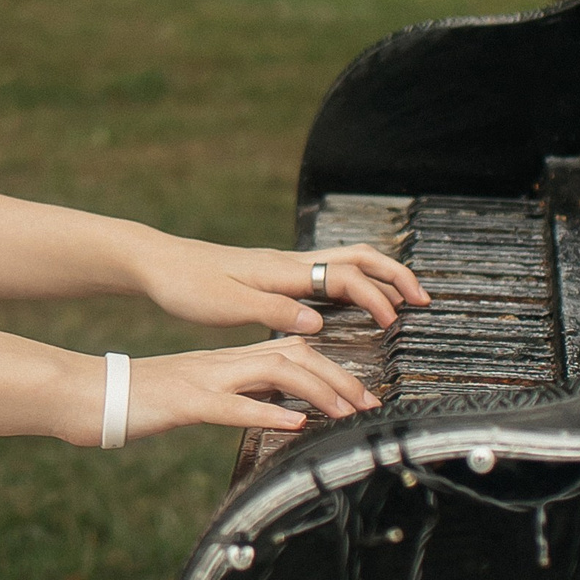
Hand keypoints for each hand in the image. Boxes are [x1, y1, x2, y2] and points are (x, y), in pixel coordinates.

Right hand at [119, 336, 377, 441]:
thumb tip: (279, 409)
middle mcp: (223, 363)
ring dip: (315, 391)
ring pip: (272, 372)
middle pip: (293, 355)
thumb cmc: (146, 400)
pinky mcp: (186, 402)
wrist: (96, 393)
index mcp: (228, 361)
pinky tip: (291, 425)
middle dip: (338, 378)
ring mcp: (205, 379)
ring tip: (345, 412)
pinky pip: (232, 406)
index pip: (292, 350)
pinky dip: (266, 414)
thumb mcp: (203, 395)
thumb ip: (240, 395)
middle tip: (370, 403)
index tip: (362, 394)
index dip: (332, 369)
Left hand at [134, 236, 428, 333]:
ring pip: (343, 261)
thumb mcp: (226, 306)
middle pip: (355, 257)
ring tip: (400, 299)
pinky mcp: (272, 275)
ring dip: (377, 276)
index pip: (345, 276)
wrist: (157, 264)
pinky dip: (352, 281)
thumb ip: (274, 313)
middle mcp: (288, 263)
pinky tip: (353, 301)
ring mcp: (282, 266)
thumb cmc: (186, 285)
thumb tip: (319, 322)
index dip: (375, 297)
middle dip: (393, 274)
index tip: (394, 322)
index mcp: (282, 271)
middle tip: (422, 298)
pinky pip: (325, 272)